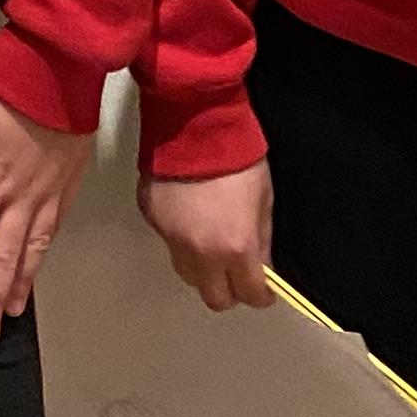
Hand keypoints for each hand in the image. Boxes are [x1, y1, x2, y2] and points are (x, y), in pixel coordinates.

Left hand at [0, 73, 90, 342]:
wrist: (63, 62)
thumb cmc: (8, 82)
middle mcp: (21, 196)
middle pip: (4, 258)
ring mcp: (49, 192)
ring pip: (32, 250)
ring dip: (20, 285)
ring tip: (13, 313)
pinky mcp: (69, 182)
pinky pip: (54, 229)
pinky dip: (43, 254)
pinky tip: (38, 262)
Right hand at [138, 161, 273, 312]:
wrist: (195, 118)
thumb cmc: (237, 154)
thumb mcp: (264, 197)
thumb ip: (261, 236)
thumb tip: (259, 259)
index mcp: (236, 247)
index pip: (251, 295)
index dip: (261, 293)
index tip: (263, 287)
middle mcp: (202, 253)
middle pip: (214, 298)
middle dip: (228, 289)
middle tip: (235, 270)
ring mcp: (172, 238)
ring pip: (188, 272)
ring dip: (202, 266)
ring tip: (208, 239)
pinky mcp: (152, 219)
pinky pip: (169, 241)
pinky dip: (180, 235)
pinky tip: (188, 211)